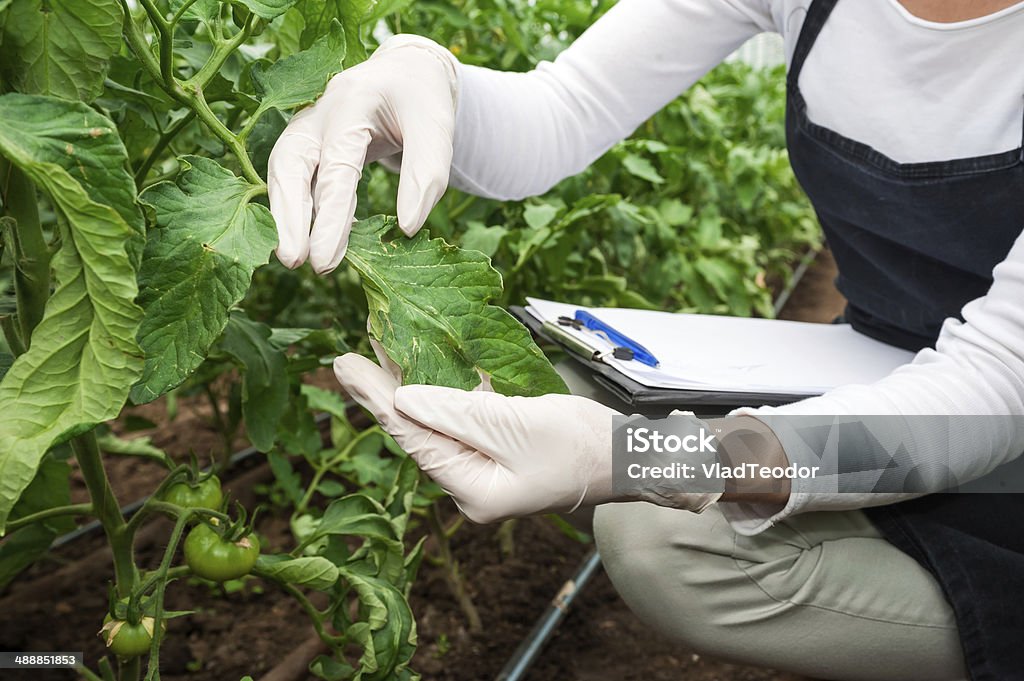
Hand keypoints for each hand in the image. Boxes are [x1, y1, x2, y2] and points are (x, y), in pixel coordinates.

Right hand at [268, 35, 457, 273]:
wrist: (407, 71)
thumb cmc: (422, 100)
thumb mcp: (437, 128)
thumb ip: (427, 174)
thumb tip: (407, 228)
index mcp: (353, 102)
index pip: (337, 165)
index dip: (330, 216)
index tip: (325, 260)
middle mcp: (320, 112)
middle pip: (291, 164)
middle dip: (289, 217)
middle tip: (295, 262)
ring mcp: (307, 125)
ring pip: (284, 171)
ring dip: (285, 215)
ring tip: (293, 259)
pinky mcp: (307, 142)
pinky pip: (295, 177)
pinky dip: (298, 207)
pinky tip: (310, 239)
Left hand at [333, 352, 721, 522]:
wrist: (626, 455)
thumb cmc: (578, 445)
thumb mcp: (514, 426)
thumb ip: (456, 412)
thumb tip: (402, 398)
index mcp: (471, 489)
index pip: (412, 437)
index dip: (376, 399)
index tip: (345, 365)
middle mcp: (471, 482)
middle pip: (418, 430)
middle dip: (384, 392)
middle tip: (348, 356)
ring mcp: (485, 465)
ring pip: (437, 420)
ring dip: (409, 385)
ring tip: (378, 351)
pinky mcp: (499, 446)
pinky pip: (461, 416)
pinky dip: (442, 390)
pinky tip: (423, 364)